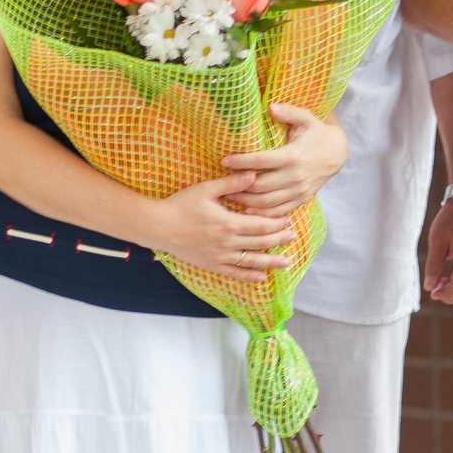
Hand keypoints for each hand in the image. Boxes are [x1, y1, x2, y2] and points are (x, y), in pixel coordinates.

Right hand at [150, 171, 295, 277]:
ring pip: (251, 261)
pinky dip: (248, 276)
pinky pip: (233, 273)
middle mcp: (227, 243)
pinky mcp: (211, 265)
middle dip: (279, 240)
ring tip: (287, 262)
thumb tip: (254, 174)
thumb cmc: (180, 204)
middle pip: (260, 243)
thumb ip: (231, 183)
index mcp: (229, 223)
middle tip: (293, 238)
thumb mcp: (206, 189)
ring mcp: (219, 256)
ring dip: (271, 262)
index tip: (287, 220)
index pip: (260, 225)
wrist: (158, 226)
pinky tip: (261, 278)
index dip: (276, 223)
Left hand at [219, 103, 346, 215]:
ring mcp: (298, 190)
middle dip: (238, 185)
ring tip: (228, 196)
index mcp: (293, 156)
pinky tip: (247, 210)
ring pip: (266, 202)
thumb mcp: (307, 118)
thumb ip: (289, 112)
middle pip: (260, 186)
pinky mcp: (301, 199)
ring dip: (245, 201)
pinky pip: (279, 211)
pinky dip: (262, 213)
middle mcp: (295, 176)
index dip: (241, 162)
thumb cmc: (317, 133)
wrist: (337, 153)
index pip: (261, 161)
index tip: (224, 161)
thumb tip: (271, 106)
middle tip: (221, 183)